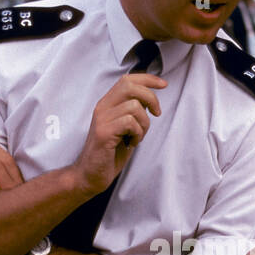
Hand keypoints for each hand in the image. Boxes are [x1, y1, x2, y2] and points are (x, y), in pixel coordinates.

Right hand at [70, 73, 166, 196]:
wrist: (90, 175)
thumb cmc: (110, 153)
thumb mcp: (124, 128)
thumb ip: (133, 112)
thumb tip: (150, 100)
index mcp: (107, 104)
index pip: (127, 80)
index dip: (148, 79)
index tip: (164, 85)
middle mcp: (102, 107)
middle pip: (130, 86)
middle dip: (150, 98)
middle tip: (156, 114)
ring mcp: (102, 119)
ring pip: (134, 106)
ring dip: (144, 124)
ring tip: (137, 137)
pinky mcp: (104, 133)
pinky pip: (130, 122)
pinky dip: (137, 134)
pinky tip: (131, 144)